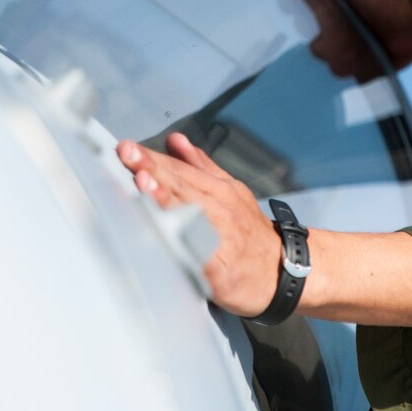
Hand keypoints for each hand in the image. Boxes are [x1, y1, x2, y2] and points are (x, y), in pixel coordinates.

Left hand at [118, 132, 284, 317]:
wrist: (284, 269)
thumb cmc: (249, 232)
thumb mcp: (230, 191)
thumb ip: (200, 167)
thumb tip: (176, 141)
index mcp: (219, 190)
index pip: (180, 169)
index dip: (153, 158)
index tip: (128, 148)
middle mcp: (219, 209)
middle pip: (181, 185)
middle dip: (153, 169)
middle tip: (127, 155)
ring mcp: (221, 237)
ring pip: (189, 213)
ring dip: (165, 197)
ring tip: (143, 183)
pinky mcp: (219, 268)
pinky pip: (198, 253)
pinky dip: (182, 241)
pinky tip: (164, 234)